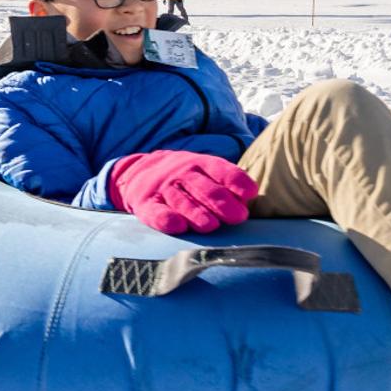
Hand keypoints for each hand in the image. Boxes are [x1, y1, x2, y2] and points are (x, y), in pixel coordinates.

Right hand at [108, 151, 258, 233]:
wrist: (140, 171)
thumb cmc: (185, 177)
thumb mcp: (204, 171)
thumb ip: (226, 182)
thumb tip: (250, 197)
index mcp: (199, 164)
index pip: (220, 169)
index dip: (235, 180)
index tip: (250, 192)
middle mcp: (182, 174)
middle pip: (204, 188)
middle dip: (222, 202)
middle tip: (238, 216)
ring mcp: (164, 189)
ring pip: (183, 202)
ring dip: (197, 213)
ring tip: (212, 226)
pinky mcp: (147, 204)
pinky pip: (157, 212)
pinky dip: (166, 219)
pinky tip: (178, 226)